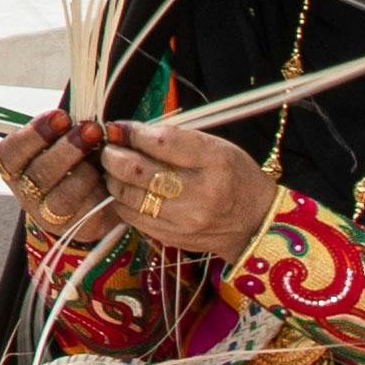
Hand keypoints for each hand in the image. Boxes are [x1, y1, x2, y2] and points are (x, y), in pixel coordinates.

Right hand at [0, 107, 117, 244]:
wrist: (95, 197)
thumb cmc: (75, 160)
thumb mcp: (63, 141)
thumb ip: (64, 130)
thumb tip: (82, 114)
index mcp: (15, 168)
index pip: (11, 152)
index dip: (35, 133)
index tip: (61, 116)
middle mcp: (26, 194)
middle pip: (39, 174)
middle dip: (67, 148)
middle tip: (91, 129)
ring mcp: (49, 216)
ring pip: (62, 197)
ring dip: (85, 171)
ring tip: (103, 154)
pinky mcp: (77, 229)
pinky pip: (89, 211)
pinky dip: (101, 190)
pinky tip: (108, 176)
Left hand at [95, 115, 279, 264]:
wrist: (254, 222)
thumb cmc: (234, 176)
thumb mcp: (216, 147)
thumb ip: (175, 138)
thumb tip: (128, 132)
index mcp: (216, 161)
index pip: (162, 141)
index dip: (133, 132)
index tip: (120, 127)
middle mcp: (201, 193)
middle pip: (138, 170)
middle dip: (114, 155)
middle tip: (109, 148)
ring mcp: (185, 220)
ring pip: (129, 195)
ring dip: (114, 178)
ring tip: (115, 168)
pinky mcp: (172, 237)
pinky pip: (132, 217)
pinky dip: (122, 200)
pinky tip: (126, 190)